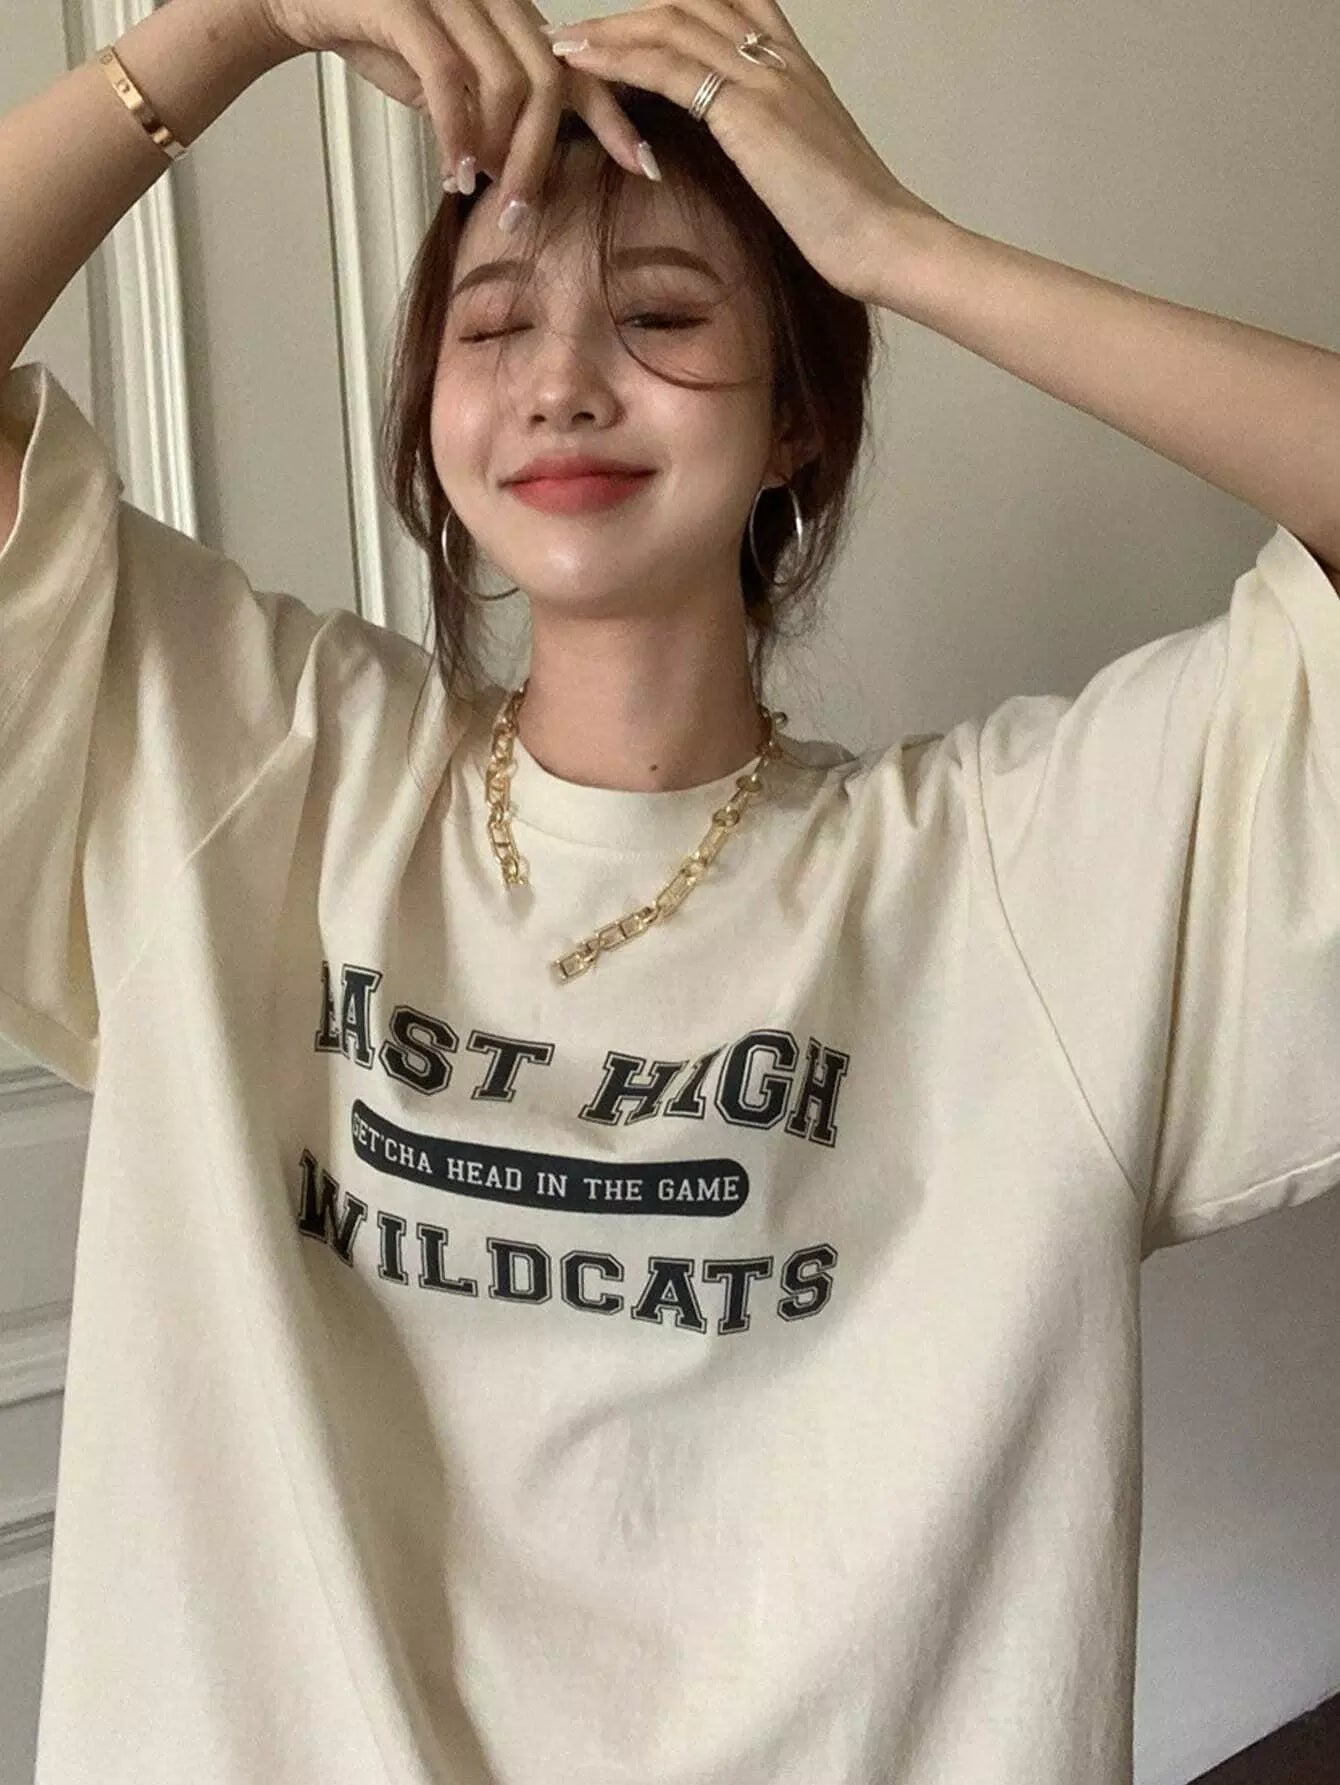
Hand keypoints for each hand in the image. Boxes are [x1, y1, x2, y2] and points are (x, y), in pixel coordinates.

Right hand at [252, 0, 649, 192]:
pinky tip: (454, 170)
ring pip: (505, 82)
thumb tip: (511, 173)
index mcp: (510, 14)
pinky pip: (446, 76)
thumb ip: (487, 114)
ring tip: (481, 195)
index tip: (644, 166)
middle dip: (540, 157)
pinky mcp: (405, 3)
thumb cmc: (378, 35)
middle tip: (522, 214)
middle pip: (547, 83)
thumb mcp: (447, 80)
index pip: (578, 66)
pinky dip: (455, 131)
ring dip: (499, 152)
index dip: (613, 117)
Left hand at [546, 0, 951, 305]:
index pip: (734, 6)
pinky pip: (668, 66)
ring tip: (566, 43)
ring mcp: (764, 79)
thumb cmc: (855, 226)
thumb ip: (781, 152)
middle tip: (583, 31)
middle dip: (633, 14)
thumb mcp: (810, 173)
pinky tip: (582, 64)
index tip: (633, 23)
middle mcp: (779, 60)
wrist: (884, 239)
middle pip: (693, 4)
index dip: (677, 9)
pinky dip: (619, 58)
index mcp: (798, 71)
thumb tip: (760, 169)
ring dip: (612, 30)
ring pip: (673, 26)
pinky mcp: (746, 111)